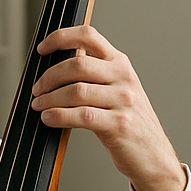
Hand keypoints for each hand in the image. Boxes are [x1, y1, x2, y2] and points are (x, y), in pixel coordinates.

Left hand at [31, 25, 186, 190]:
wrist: (153, 155)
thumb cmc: (129, 123)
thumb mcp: (117, 90)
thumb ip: (94, 76)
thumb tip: (54, 73)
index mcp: (120, 63)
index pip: (89, 36)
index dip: (61, 38)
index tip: (42, 49)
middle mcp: (123, 77)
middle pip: (77, 64)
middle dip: (49, 76)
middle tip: (37, 89)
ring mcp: (123, 100)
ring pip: (76, 90)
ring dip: (49, 98)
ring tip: (39, 105)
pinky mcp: (119, 124)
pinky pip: (81, 115)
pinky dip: (59, 116)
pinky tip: (49, 118)